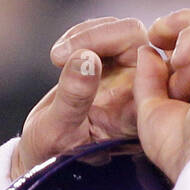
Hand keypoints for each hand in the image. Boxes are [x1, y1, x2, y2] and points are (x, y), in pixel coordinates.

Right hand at [11, 16, 150, 178]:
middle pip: (136, 40)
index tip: (68, 55)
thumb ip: (73, 99)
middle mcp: (139, 94)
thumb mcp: (57, 131)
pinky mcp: (113, 67)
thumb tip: (86, 58)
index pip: (147, 65)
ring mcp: (127, 78)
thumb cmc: (52, 154)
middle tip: (59, 55)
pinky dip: (81, 36)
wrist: (42, 156)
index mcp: (136, 115)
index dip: (119, 45)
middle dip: (96, 36)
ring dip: (86, 35)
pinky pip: (107, 34)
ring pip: (122, 32)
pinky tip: (60, 56)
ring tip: (57, 57)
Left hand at [134, 9, 189, 182]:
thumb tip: (147, 51)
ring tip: (158, 35)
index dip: (175, 43)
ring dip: (183, 29)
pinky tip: (175, 59)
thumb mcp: (154, 112)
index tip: (150, 44)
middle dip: (180, 28)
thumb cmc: (181, 151)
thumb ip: (150, 81)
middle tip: (152, 32)